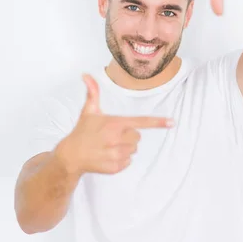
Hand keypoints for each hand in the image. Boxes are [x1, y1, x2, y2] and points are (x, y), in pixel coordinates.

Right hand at [55, 74, 174, 175]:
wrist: (70, 155)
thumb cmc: (82, 131)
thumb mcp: (88, 111)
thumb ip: (92, 92)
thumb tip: (86, 74)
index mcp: (114, 123)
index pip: (141, 122)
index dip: (157, 122)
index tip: (172, 122)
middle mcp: (117, 139)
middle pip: (138, 137)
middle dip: (128, 136)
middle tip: (112, 136)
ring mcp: (116, 154)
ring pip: (134, 150)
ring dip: (125, 148)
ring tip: (108, 146)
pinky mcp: (115, 167)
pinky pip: (128, 162)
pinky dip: (120, 160)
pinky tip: (107, 155)